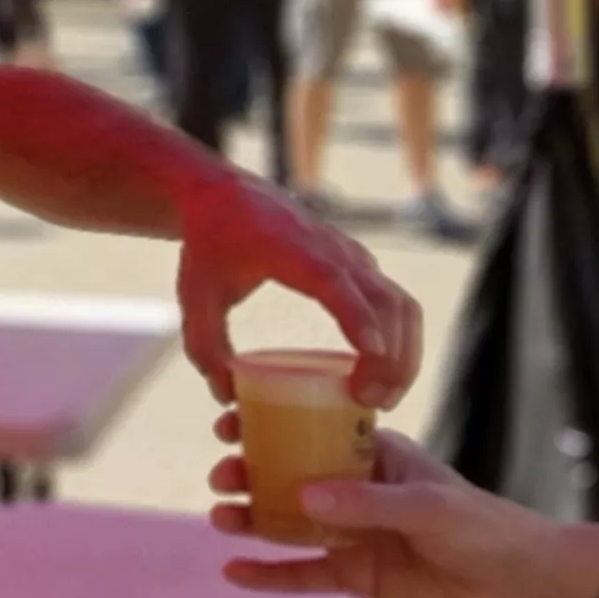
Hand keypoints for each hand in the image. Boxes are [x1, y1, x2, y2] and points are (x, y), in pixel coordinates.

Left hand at [170, 172, 420, 408]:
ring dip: (404, 352)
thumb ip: (205, 344)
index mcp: (289, 248)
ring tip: (382, 398)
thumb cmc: (211, 245)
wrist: (226, 196)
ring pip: (400, 303)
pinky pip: (398, 304)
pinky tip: (385, 376)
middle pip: (383, 299)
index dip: (356, 315)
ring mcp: (354, 257)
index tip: (371, 352)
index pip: (333, 280)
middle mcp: (333, 249)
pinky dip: (402, 340)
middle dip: (390, 353)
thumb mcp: (195, 293)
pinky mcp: (362, 267)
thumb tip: (226, 396)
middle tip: (371, 401)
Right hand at [206, 428, 545, 597]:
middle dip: (250, 473)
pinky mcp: (353, 575)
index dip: (269, 425)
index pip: (312, 431)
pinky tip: (235, 573)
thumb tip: (303, 495)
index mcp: (374, 456)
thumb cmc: (482, 528)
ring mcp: (351, 533)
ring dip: (251, 520)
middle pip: (289, 477)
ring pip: (288, 524)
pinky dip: (268, 574)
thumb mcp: (428, 506)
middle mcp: (354, 490)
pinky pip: (302, 574)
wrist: (519, 583)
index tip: (230, 424)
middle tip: (222, 477)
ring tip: (221, 518)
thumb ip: (368, 502)